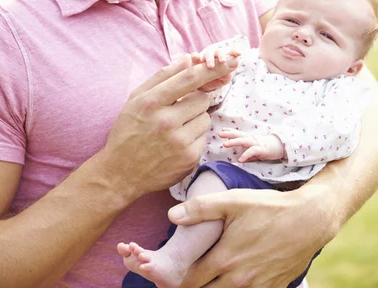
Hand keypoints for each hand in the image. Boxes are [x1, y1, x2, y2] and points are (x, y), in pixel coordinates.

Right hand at [100, 54, 239, 201]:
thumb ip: (162, 76)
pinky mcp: (189, 159)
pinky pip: (204, 137)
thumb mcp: (137, 99)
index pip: (189, 79)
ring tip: (175, 129)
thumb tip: (188, 59)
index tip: (230, 61)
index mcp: (151, 103)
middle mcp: (166, 122)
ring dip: (194, 120)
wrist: (121, 173)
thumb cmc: (128, 130)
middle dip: (194, 101)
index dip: (212, 69)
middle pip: (202, 99)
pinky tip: (176, 144)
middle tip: (178, 110)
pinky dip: (194, 137)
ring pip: (205, 118)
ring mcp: (179, 142)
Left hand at [168, 187, 330, 286]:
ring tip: (211, 276)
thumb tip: (171, 215)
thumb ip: (200, 208)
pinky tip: (235, 278)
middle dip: (195, 286)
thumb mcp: (233, 200)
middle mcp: (239, 280)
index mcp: (225, 259)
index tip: (173, 271)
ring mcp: (257, 287)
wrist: (308, 219)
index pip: (190, 280)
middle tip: (190, 274)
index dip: (179, 277)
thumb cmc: (269, 208)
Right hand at [191, 48, 240, 91]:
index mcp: (223, 60)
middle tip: (223, 61)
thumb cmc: (213, 81)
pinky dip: (195, 55)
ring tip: (210, 66)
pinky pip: (195, 56)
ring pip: (207, 53)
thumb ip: (227, 72)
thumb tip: (235, 62)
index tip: (239, 53)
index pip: (231, 53)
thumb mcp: (222, 79)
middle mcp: (214, 56)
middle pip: (219, 51)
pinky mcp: (195, 60)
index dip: (235, 51)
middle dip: (221, 55)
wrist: (199, 86)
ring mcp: (204, 57)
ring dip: (209, 58)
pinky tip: (195, 57)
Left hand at [219, 129, 284, 161]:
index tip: (222, 130)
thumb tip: (240, 159)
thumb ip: (248, 154)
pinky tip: (240, 159)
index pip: (239, 134)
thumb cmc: (268, 148)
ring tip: (225, 144)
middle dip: (229, 134)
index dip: (230, 132)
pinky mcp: (262, 149)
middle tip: (219, 134)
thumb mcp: (256, 151)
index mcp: (250, 139)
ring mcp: (256, 143)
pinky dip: (246, 155)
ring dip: (234, 142)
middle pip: (239, 135)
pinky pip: (252, 151)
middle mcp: (252, 139)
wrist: (282, 147)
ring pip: (243, 141)